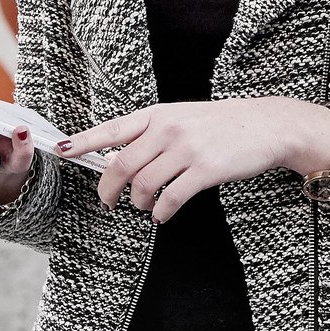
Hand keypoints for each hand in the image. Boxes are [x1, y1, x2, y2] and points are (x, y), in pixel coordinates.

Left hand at [57, 97, 329, 223]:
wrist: (268, 126)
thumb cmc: (224, 125)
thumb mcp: (185, 119)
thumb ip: (153, 135)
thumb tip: (117, 160)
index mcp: (160, 114)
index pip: (113, 129)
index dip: (85, 141)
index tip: (61, 150)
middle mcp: (170, 129)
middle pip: (122, 164)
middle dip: (109, 189)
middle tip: (108, 203)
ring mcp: (188, 149)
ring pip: (144, 184)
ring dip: (139, 203)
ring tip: (145, 207)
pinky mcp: (206, 170)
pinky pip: (171, 198)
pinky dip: (161, 212)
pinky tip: (162, 215)